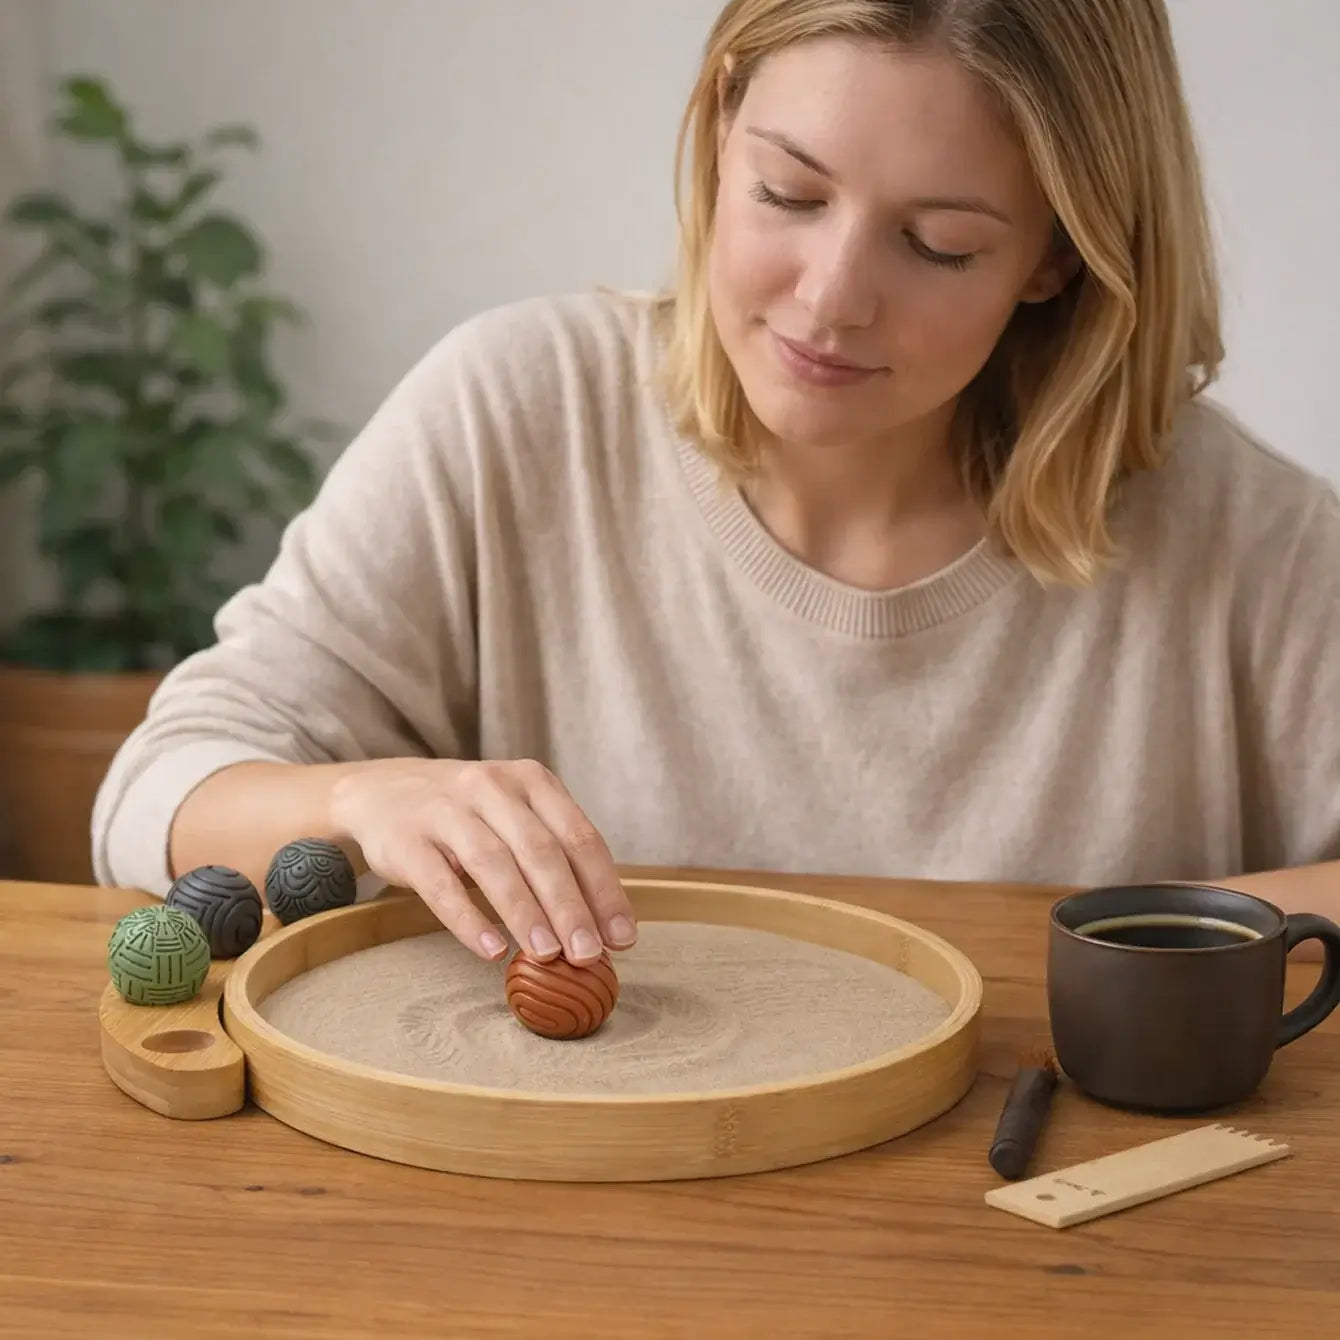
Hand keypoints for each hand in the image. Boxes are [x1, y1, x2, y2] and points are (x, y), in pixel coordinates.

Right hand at [327, 757, 636, 964]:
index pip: (579, 836)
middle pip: (541, 851)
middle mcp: (492, 787)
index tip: (622, 937)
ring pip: (494, 864)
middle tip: (589, 954)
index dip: (605, 889)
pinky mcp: (406, 840)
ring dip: (525, 913)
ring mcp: (446, 810)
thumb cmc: (469, 815)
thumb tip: (601, 927)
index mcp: (532, 781)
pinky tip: (492, 950)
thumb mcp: (515, 816)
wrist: (382, 791)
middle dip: (570, 906)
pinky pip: (441, 884)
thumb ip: (555, 858)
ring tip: (547, 955)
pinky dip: (469, 919)